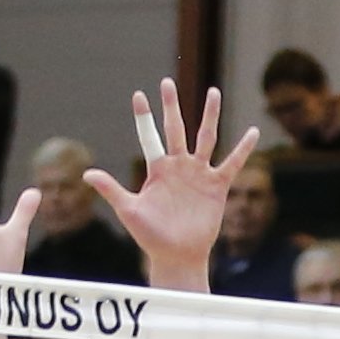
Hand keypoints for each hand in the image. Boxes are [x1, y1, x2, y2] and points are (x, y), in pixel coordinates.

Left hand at [100, 81, 244, 271]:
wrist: (177, 255)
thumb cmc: (150, 236)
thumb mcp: (129, 210)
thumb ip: (111, 189)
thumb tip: (86, 173)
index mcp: (158, 169)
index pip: (149, 137)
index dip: (144, 117)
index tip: (138, 95)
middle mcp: (179, 166)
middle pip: (176, 129)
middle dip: (171, 106)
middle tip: (167, 82)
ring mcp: (199, 174)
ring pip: (206, 137)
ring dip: (209, 115)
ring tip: (212, 92)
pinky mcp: (217, 186)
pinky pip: (232, 163)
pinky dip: (243, 149)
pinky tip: (253, 132)